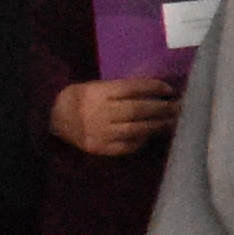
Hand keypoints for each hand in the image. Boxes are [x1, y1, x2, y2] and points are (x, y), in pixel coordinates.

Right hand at [50, 76, 184, 161]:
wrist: (53, 118)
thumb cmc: (80, 98)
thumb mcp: (96, 86)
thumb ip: (121, 89)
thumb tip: (156, 91)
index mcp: (98, 93)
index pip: (132, 89)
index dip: (153, 88)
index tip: (170, 90)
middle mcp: (99, 112)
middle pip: (137, 110)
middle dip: (162, 109)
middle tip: (180, 107)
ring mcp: (99, 132)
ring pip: (135, 129)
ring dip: (158, 126)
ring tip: (173, 122)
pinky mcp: (99, 148)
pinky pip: (126, 146)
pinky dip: (141, 140)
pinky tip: (152, 135)